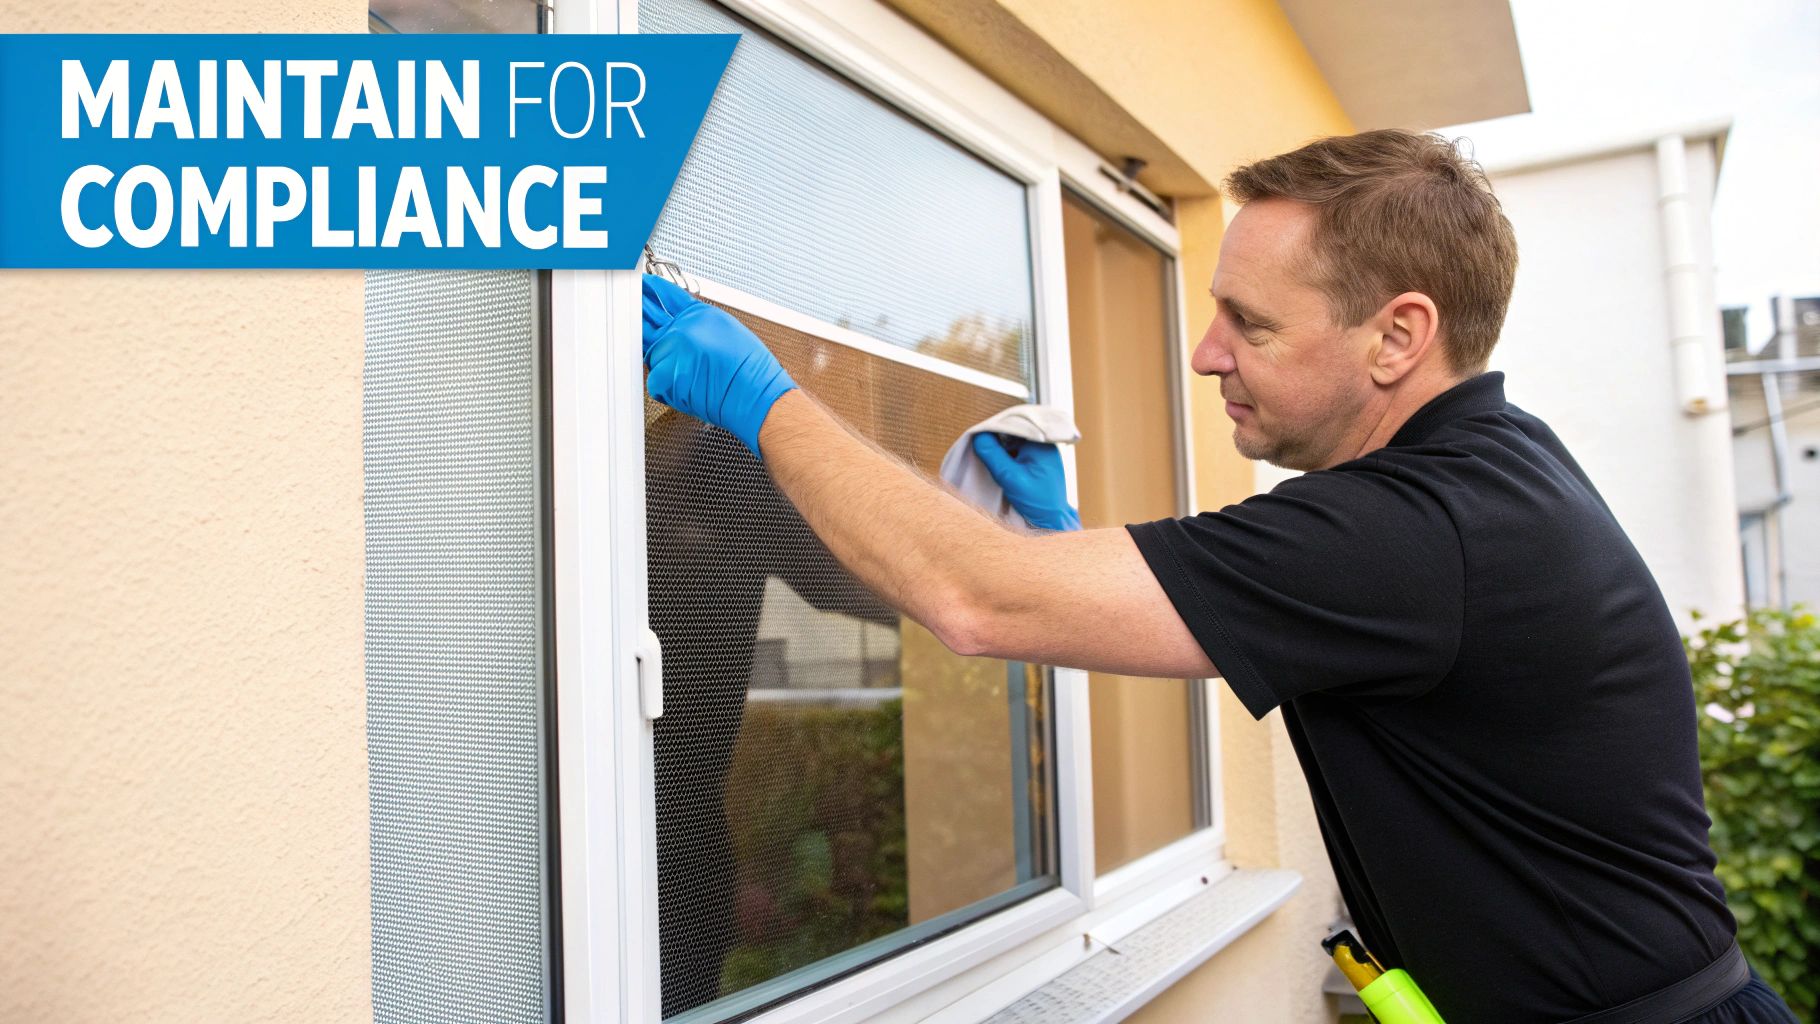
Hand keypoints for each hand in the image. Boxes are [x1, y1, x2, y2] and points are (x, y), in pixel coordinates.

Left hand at [642, 273, 797, 456]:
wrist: (754, 395)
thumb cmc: (748, 369)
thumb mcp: (726, 329)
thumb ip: (697, 321)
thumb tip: (679, 320)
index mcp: (698, 314)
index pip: (664, 295)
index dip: (649, 290)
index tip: (640, 286)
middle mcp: (682, 329)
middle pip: (647, 321)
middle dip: (641, 322)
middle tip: (639, 323)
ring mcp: (671, 352)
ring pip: (651, 356)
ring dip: (664, 365)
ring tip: (691, 374)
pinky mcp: (664, 376)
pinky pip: (655, 381)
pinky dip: (668, 388)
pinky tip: (689, 387)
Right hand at [971, 433, 1080, 530]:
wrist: (1052, 522)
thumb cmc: (1036, 501)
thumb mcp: (1010, 477)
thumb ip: (993, 455)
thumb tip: (978, 436)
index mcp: (1043, 444)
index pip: (1015, 425)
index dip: (995, 428)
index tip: (979, 436)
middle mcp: (1046, 445)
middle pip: (1016, 433)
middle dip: (998, 439)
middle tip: (982, 447)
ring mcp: (1044, 455)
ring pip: (1017, 443)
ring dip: (1003, 448)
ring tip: (991, 458)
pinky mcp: (1040, 464)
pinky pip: (1021, 453)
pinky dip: (1009, 457)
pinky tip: (1001, 465)